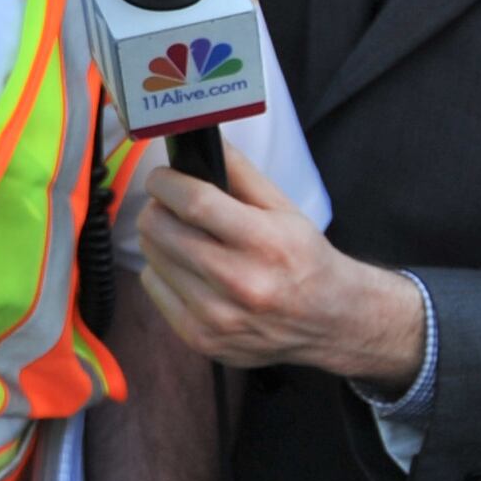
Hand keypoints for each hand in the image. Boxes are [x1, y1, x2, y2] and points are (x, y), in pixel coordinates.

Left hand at [135, 145, 424, 384]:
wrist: (329, 322)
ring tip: (186, 237)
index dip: (166, 183)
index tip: (162, 178)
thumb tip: (200, 142)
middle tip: (171, 205)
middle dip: (158, 208)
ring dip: (160, 239)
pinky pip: (152, 287)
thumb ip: (240, 173)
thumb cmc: (305, 260)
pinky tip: (189, 269)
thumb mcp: (284, 209)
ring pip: (151, 256)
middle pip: (160, 229)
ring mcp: (217, 317)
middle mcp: (240, 284)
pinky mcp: (201, 338)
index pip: (193, 203)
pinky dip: (162, 271)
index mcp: (265, 243)